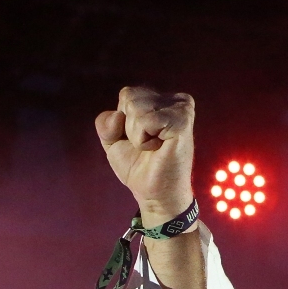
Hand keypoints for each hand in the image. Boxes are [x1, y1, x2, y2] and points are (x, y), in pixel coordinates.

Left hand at [96, 87, 195, 225]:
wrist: (154, 194)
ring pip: (135, 107)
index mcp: (161, 100)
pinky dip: (143, 140)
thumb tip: (117, 116)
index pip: (127, 94)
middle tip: (146, 146)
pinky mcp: (182, 120)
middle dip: (128, 127)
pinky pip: (145, 121)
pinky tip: (158, 148)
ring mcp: (181, 108)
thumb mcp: (113, 142)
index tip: (138, 140)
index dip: (122, 121)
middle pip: (129, 97)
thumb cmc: (138, 167)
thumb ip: (105, 123)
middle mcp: (174, 100)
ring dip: (136, 135)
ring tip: (153, 147)